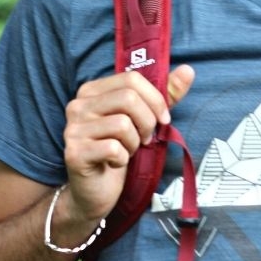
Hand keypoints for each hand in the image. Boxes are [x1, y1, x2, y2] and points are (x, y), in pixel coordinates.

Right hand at [61, 65, 194, 222]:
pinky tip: (115, 163)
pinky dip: (122, 159)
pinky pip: (114, 148)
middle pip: (129, 98)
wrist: (95, 190)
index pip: (131, 79)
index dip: (155, 99)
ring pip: (123, 124)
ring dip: (135, 143)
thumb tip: (188, 71)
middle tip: (146, 139)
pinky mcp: (74, 152)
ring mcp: (73, 128)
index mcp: (92, 91)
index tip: (163, 119)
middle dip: (148, 122)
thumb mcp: (144, 120)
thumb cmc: (119, 151)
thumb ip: (165, 95)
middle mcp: (78, 105)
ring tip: (127, 151)